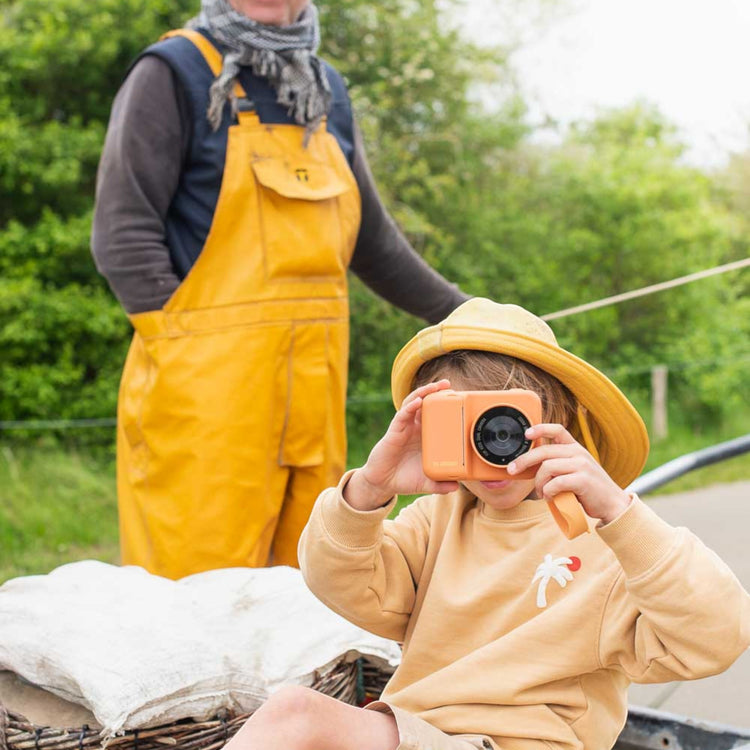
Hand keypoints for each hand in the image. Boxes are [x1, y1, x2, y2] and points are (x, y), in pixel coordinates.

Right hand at [344, 380, 459, 510]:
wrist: (383, 484)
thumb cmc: (405, 478)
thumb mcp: (427, 482)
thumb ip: (441, 484)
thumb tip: (456, 487)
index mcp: (426, 436)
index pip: (437, 415)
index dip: (446, 405)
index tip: (460, 398)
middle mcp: (415, 428)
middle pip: (426, 403)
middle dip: (436, 391)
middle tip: (448, 384)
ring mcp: (404, 427)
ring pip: (413, 403)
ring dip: (424, 392)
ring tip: (435, 386)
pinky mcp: (394, 431)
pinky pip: (402, 414)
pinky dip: (410, 406)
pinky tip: (418, 401)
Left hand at [507, 424, 631, 524]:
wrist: (613, 504)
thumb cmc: (588, 489)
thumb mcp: (575, 470)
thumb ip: (558, 464)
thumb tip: (530, 465)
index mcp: (576, 448)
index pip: (557, 430)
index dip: (540, 429)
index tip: (526, 434)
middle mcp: (579, 453)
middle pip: (544, 451)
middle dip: (524, 461)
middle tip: (512, 470)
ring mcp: (582, 465)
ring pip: (547, 468)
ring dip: (538, 483)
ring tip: (541, 493)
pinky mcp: (583, 480)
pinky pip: (555, 483)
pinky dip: (548, 492)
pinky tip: (550, 498)